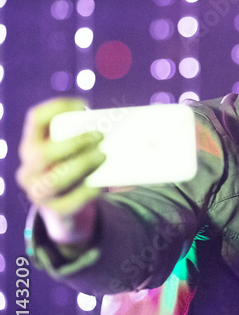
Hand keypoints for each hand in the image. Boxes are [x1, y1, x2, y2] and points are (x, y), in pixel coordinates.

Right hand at [16, 98, 102, 249]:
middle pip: (42, 153)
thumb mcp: (76, 151)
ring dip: (81, 166)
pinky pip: (69, 203)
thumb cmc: (76, 169)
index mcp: (33, 145)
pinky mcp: (54, 210)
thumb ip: (92, 139)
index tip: (84, 105)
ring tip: (102, 157)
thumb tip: (132, 135)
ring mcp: (38, 190)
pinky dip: (86, 193)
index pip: (36, 119)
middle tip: (99, 136)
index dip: (57, 108)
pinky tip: (99, 186)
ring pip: (55, 180)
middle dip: (73, 143)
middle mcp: (29, 167)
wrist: (67, 208)